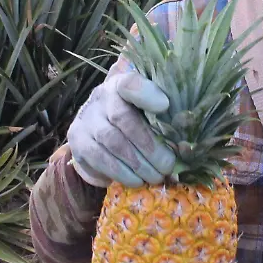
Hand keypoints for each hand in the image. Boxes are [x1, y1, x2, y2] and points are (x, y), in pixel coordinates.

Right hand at [65, 71, 176, 188]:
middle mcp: (101, 96)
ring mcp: (86, 118)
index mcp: (122, 84)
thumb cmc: (133, 120)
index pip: (130, 82)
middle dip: (149, 146)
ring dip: (138, 164)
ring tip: (156, 176)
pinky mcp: (77, 140)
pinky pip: (100, 159)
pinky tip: (137, 180)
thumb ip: (163, 120)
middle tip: (168, 165)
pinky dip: (122, 173)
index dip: (146, 93)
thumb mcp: (148, 113)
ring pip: (113, 142)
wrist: (96, 132)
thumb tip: (185, 147)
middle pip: (123, 118)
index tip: (165, 105)